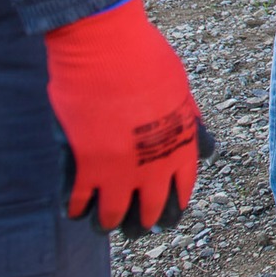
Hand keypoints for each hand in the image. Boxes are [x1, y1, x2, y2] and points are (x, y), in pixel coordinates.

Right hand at [44, 0, 206, 233]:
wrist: (107, 46)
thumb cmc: (146, 59)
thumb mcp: (181, 92)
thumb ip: (187, 123)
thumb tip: (201, 144)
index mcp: (180, 145)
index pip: (181, 188)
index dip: (173, 204)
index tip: (168, 214)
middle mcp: (153, 164)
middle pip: (150, 209)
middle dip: (144, 223)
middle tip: (137, 230)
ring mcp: (119, 167)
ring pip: (113, 213)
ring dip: (108, 223)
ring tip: (104, 227)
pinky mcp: (86, 163)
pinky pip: (79, 198)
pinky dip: (76, 208)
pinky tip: (73, 211)